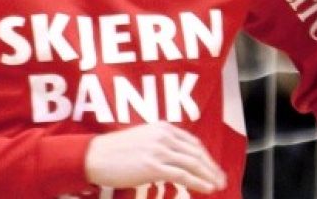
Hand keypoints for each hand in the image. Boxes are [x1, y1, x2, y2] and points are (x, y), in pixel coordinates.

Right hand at [84, 121, 226, 193]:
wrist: (94, 156)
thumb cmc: (113, 151)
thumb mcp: (141, 140)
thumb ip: (159, 144)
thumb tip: (175, 158)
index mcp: (161, 128)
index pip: (192, 142)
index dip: (206, 156)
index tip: (213, 167)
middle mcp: (163, 136)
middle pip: (196, 153)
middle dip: (212, 167)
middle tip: (222, 179)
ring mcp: (159, 150)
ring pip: (192, 164)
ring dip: (209, 176)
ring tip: (218, 185)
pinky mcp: (153, 166)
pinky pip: (182, 175)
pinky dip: (198, 182)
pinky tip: (206, 188)